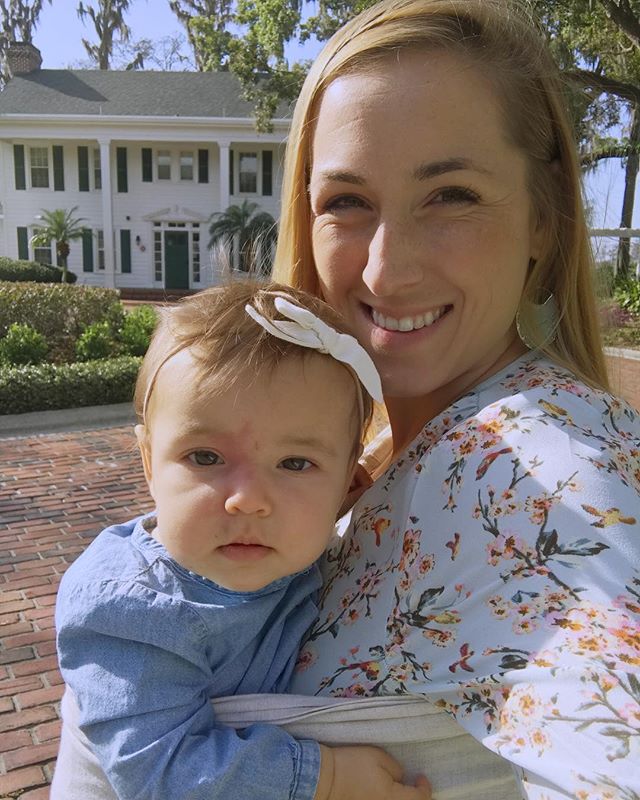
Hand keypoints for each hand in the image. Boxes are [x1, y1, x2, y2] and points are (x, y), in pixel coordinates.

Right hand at [314, 744, 430, 799]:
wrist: (325, 778)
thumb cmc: (352, 765)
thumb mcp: (378, 757)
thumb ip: (396, 769)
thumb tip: (402, 778)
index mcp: (393, 797)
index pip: (420, 799)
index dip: (425, 787)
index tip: (421, 777)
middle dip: (416, 797)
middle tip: (414, 785)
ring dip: (403, 798)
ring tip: (402, 789)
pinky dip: (391, 799)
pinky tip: (387, 792)